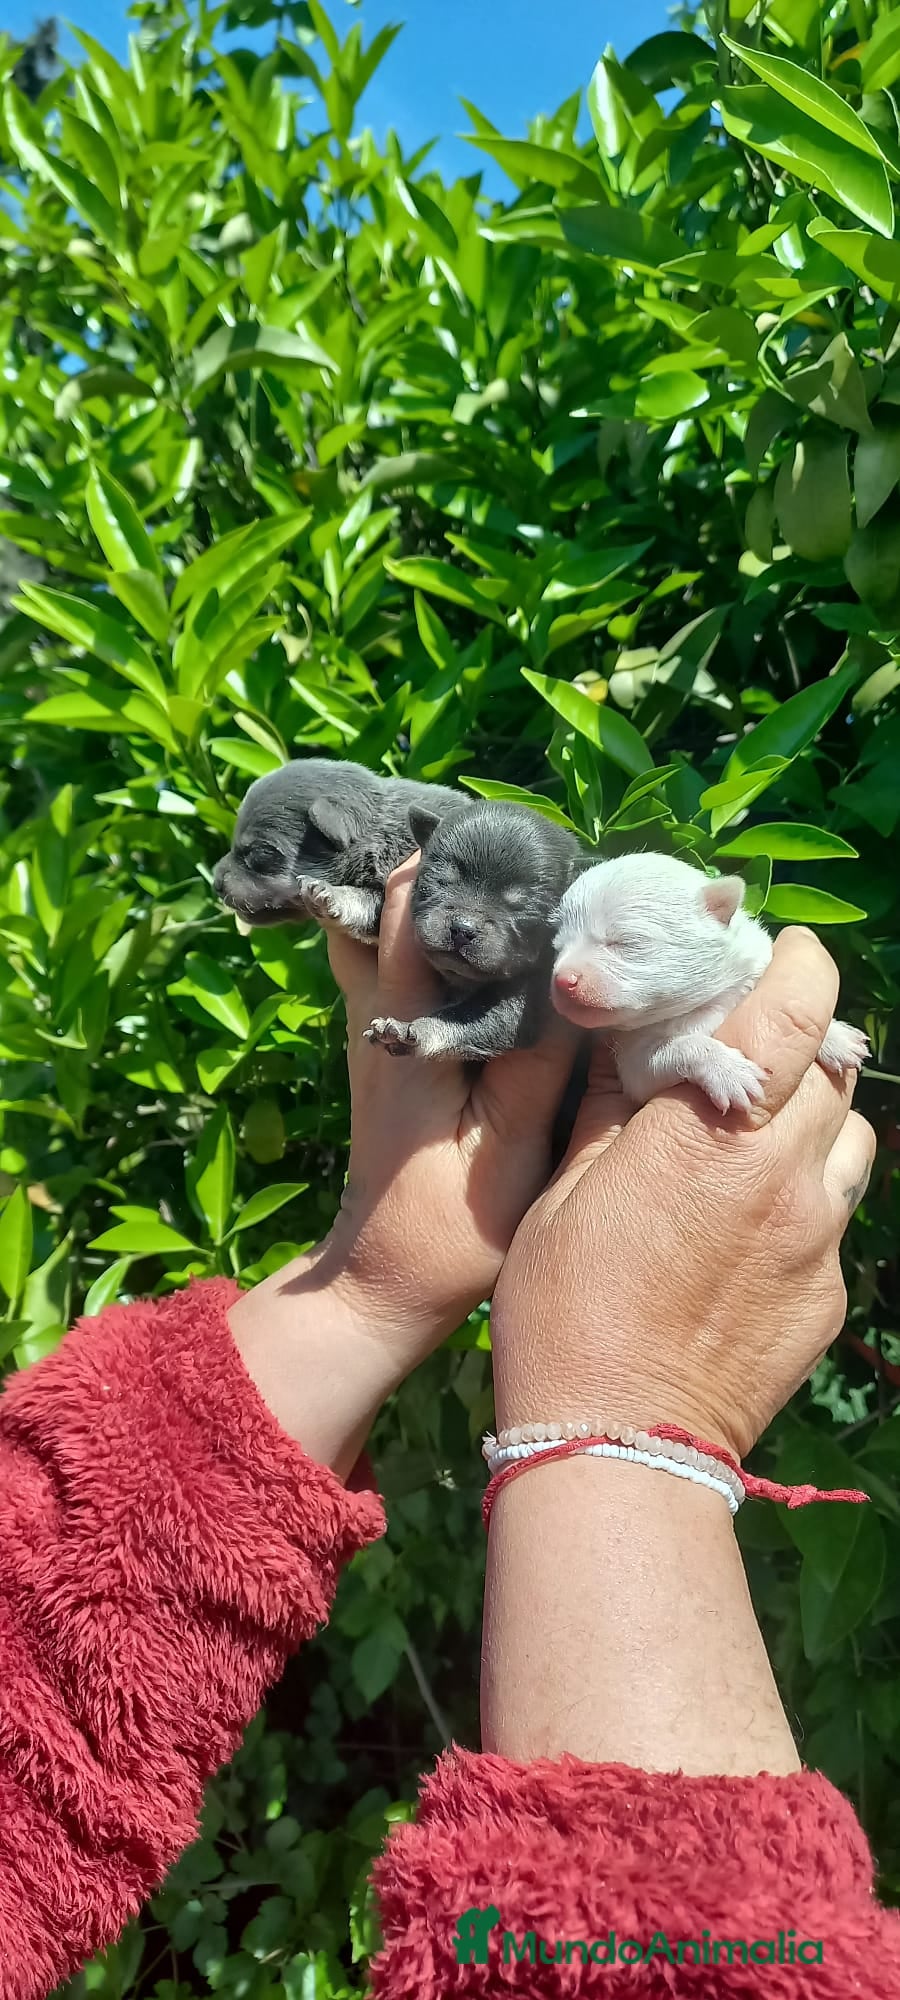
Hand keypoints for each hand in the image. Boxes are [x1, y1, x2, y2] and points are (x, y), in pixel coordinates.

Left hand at [229, 858, 576, 1473]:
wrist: (387, 1282)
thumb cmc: (452, 1224)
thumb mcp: (511, 1142)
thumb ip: (539, 1052)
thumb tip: (576, 970)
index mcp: (408, 1025)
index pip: (416, 904)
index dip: (465, 858)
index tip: (524, 838)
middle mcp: (379, 1009)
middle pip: (397, 897)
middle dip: (454, 862)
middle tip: (526, 848)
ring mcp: (377, 1025)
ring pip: (395, 926)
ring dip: (448, 898)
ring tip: (519, 879)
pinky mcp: (390, 1046)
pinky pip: (406, 963)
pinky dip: (443, 938)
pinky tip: (499, 941)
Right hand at [490, 928, 874, 1461]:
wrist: (614, 1442)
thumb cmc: (565, 1307)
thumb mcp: (567, 1188)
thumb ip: (616, 1105)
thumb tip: (634, 1042)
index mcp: (714, 1133)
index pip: (796, 1007)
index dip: (798, 963)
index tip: (777, 952)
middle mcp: (785, 1174)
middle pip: (834, 1067)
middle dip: (802, 1041)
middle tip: (753, 1044)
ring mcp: (817, 1239)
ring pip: (851, 1138)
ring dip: (815, 1118)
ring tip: (757, 1136)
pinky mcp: (826, 1295)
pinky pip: (835, 1216)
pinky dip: (805, 1196)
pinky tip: (751, 1223)